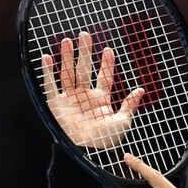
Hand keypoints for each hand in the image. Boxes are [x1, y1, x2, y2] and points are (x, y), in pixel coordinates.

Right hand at [42, 32, 144, 149]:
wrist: (88, 152)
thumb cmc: (106, 139)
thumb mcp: (123, 121)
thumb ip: (129, 104)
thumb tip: (141, 89)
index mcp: (100, 99)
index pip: (103, 77)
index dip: (106, 64)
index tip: (108, 49)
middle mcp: (84, 95)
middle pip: (84, 69)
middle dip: (85, 52)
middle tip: (85, 35)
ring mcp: (69, 98)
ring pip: (67, 73)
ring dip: (67, 57)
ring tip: (67, 41)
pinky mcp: (56, 104)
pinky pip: (50, 85)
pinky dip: (48, 72)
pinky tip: (47, 57)